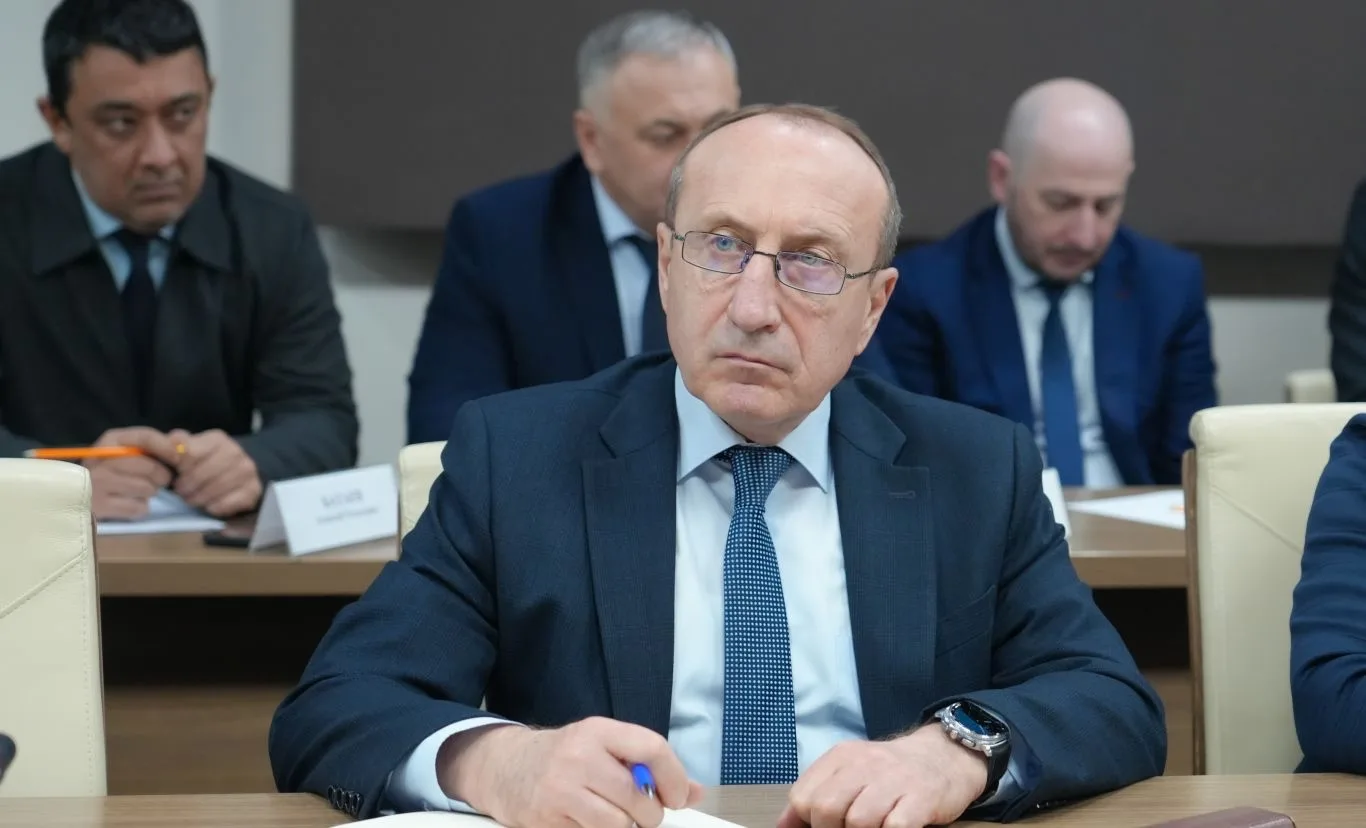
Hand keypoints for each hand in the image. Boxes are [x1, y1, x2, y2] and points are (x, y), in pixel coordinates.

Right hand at [84, 426, 180, 519]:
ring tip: (141, 491)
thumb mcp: (129, 450)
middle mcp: (100, 459)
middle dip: (161, 475)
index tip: (178, 459)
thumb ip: (156, 444)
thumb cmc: (113, 470)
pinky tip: (130, 503)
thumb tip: (181, 444)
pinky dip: (140, 508)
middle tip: (160, 480)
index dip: (166, 447)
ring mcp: (97, 484)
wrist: (78, 495)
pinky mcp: (99, 507)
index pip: (144, 437)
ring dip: (150, 492)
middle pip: (148, 466)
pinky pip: (138, 508)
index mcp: (110, 440)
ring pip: (146, 488)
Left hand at [171, 429, 261, 516]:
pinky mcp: (253, 490)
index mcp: (217, 439)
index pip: (191, 454)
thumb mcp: (190, 448)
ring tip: (192, 500)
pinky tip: (209, 506)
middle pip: (204, 473)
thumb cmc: (206, 461)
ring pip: (217, 488)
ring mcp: (248, 471)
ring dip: (200, 498)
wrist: (233, 472)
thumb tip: (173, 442)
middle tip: (181, 493)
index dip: (180, 468)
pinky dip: (216, 507)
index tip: (176, 475)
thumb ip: (177, 443)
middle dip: (188, 486)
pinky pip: (229, 502)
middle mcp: (236, 452)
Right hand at [439, 717, 703, 827]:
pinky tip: (586, 821)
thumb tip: (696, 792)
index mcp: (598, 731)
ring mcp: (560, 789)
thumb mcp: (603, 747)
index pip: (652, 748)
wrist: (503, 766)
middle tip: (643, 814)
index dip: (674, 778)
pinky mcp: (545, 819)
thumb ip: (648, 765)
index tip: (678, 796)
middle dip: (649, 815)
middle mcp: (579, 756)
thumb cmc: (564, 757)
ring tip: (615, 818)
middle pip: (636, 797)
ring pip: (616, 825)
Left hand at [778, 725, 988, 827]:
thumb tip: (781, 827)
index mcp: (841, 758)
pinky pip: (894, 827)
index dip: (808, 822)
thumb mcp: (849, 773)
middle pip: (825, 809)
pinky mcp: (920, 799)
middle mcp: (864, 764)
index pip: (803, 797)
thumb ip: (814, 796)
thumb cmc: (890, 773)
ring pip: (858, 821)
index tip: (824, 826)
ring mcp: (893, 781)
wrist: (944, 756)